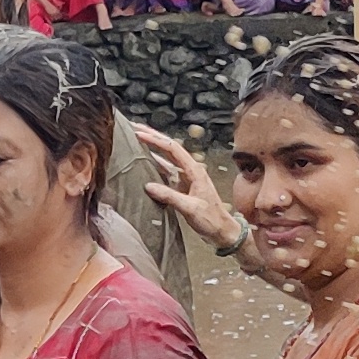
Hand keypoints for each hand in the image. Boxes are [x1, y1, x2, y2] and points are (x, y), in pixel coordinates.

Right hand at [128, 121, 245, 252]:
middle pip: (169, 148)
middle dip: (153, 136)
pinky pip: (166, 172)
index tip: (139, 133)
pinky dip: (155, 165)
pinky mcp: (182, 187)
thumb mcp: (190, 209)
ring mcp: (186, 178)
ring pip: (167, 158)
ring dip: (153, 148)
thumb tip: (148, 186)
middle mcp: (190, 170)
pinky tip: (145, 162)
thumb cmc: (211, 220)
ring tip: (136, 140)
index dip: (155, 139)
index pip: (173, 149)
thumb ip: (170, 197)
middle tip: (135, 127)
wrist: (223, 231)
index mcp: (195, 171)